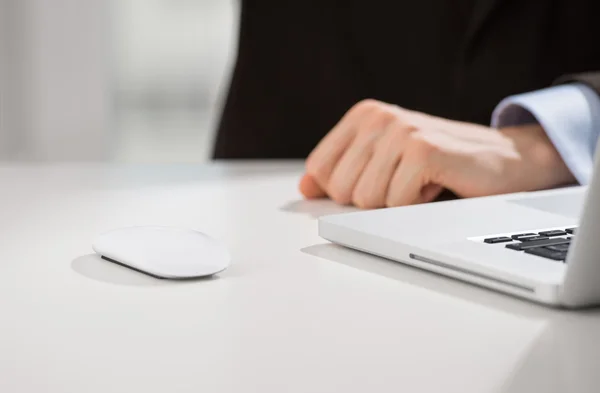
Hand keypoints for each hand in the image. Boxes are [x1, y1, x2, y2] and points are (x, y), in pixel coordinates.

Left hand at [299, 99, 575, 207]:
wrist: (507, 161)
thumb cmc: (443, 166)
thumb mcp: (384, 164)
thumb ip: (342, 173)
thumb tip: (305, 188)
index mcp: (363, 115)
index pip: (319, 171)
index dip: (342, 192)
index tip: (376, 185)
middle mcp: (378, 116)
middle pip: (340, 191)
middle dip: (373, 201)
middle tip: (407, 183)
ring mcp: (400, 130)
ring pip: (367, 201)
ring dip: (398, 204)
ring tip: (424, 182)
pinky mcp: (423, 150)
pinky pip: (396, 204)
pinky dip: (419, 206)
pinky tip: (439, 185)